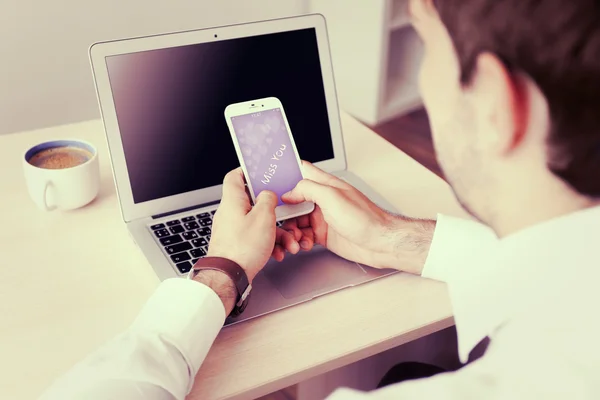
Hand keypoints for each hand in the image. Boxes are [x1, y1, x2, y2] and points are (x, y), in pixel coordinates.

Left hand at [207, 168, 298, 281]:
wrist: (229, 277)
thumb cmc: (242, 248)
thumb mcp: (263, 217)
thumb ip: (268, 200)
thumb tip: (268, 194)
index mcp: (233, 201)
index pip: (235, 177)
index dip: (248, 172)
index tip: (261, 173)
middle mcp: (230, 213)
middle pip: (254, 204)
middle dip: (274, 213)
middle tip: (285, 215)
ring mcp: (233, 230)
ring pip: (259, 224)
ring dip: (277, 233)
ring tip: (289, 243)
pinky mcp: (237, 244)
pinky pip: (256, 238)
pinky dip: (269, 244)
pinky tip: (278, 253)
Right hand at [274, 162, 434, 273]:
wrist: (380, 243)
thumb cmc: (365, 219)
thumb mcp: (332, 197)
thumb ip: (308, 189)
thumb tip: (290, 192)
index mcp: (325, 185)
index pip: (302, 171)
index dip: (287, 173)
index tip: (271, 180)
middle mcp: (323, 199)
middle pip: (293, 200)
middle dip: (284, 210)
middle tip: (280, 220)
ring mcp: (323, 217)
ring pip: (296, 220)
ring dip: (291, 229)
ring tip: (295, 238)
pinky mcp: (324, 234)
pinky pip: (304, 235)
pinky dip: (300, 240)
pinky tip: (305, 244)